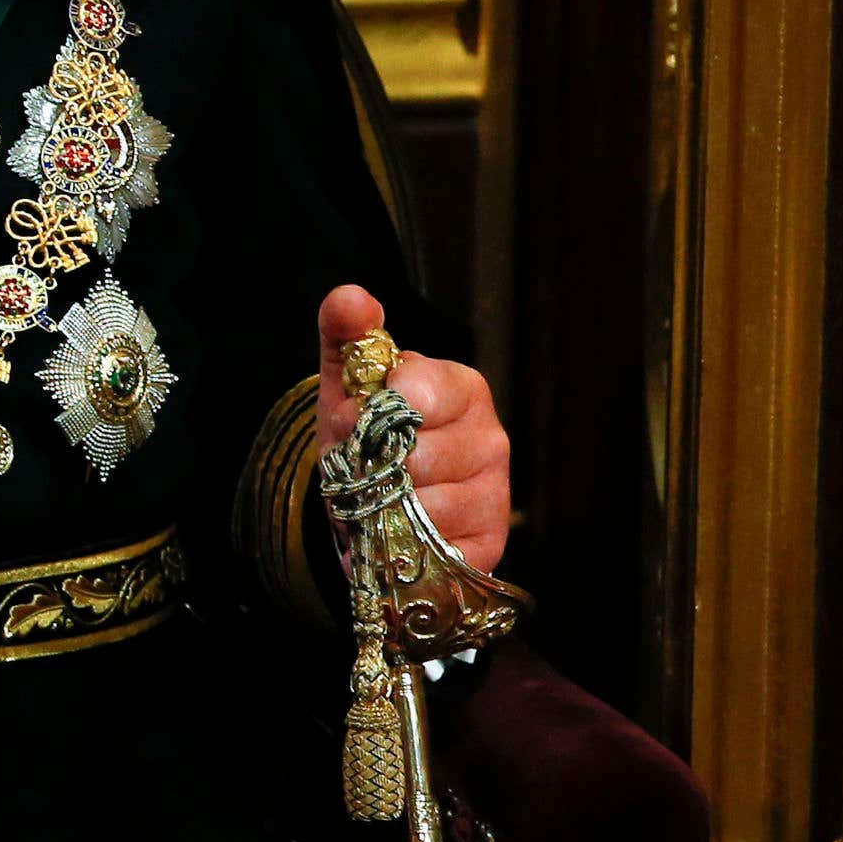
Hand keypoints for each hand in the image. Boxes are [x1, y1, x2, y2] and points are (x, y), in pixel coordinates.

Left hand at [314, 285, 511, 575]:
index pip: (418, 395)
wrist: (369, 497)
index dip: (368, 412)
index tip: (353, 416)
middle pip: (416, 455)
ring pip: (424, 505)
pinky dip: (403, 540)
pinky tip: (399, 527)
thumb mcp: (346, 378)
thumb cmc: (364, 429)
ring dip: (380, 504)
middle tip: (358, 462)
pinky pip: (435, 545)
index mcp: (462, 388)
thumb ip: (346, 332)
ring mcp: (496, 493)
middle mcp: (491, 439)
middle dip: (368, 462)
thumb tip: (352, 297)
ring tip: (376, 494)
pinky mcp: (489, 543)